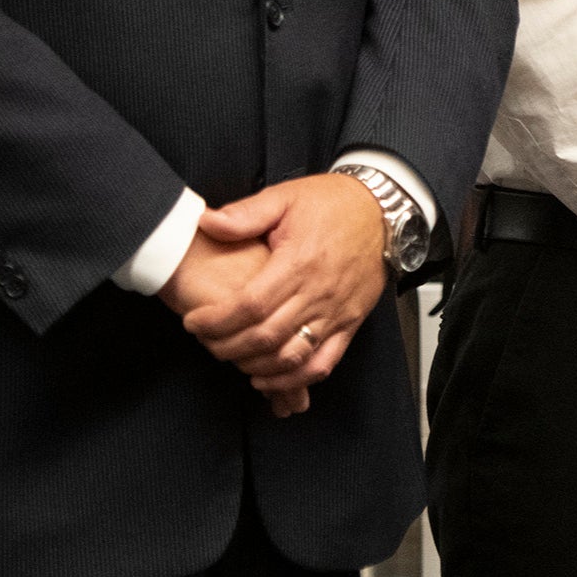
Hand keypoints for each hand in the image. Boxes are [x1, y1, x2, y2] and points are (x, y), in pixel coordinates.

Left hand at [177, 173, 390, 416]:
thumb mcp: (285, 197)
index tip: (194, 322)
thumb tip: (207, 222)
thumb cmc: (333, 204)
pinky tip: (268, 378)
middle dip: (226, 346)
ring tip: (231, 357)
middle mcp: (318, 293)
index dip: (217, 320)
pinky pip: (322, 363)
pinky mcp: (349, 324)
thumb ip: (245, 214)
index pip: (250, 305)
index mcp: (299, 262)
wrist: (383, 211)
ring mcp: (336, 312)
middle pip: (266, 336)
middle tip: (205, 341)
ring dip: (255, 366)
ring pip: (291, 356)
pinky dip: (293, 379)